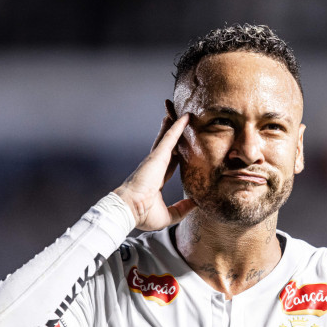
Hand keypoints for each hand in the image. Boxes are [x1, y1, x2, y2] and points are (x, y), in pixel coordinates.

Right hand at [114, 103, 195, 229]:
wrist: (129, 210)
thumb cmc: (143, 215)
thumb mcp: (169, 215)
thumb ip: (183, 209)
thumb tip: (198, 204)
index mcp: (157, 179)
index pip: (171, 163)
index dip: (179, 154)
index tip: (186, 147)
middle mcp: (156, 166)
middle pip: (169, 146)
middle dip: (175, 133)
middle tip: (182, 120)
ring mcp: (156, 160)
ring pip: (168, 137)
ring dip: (175, 124)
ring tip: (184, 111)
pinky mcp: (157, 156)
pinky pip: (170, 138)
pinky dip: (177, 127)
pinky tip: (186, 117)